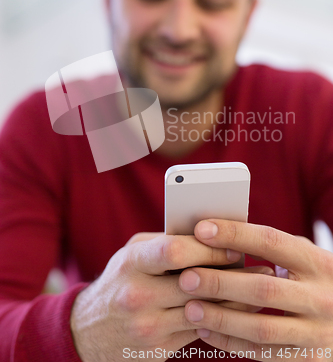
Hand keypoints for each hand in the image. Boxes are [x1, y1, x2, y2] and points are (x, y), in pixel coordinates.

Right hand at [70, 231, 244, 360]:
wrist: (87, 333)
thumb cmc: (119, 282)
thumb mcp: (132, 255)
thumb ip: (165, 243)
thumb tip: (211, 236)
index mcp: (132, 263)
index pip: (175, 250)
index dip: (209, 248)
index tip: (235, 245)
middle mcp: (138, 295)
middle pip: (196, 283)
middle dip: (233, 275)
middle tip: (261, 269)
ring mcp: (148, 325)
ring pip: (205, 311)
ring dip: (238, 300)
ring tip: (262, 290)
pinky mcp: (158, 348)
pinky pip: (200, 331)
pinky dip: (224, 319)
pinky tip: (241, 310)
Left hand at [181, 219, 332, 361]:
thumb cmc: (318, 280)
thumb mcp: (307, 257)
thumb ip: (275, 247)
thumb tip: (221, 232)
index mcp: (317, 262)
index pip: (271, 241)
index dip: (235, 234)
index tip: (202, 229)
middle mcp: (320, 296)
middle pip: (263, 288)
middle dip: (220, 282)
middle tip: (186, 277)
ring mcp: (317, 331)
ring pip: (261, 327)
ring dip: (221, 317)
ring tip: (189, 308)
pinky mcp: (309, 358)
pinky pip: (264, 353)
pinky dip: (231, 342)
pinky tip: (206, 331)